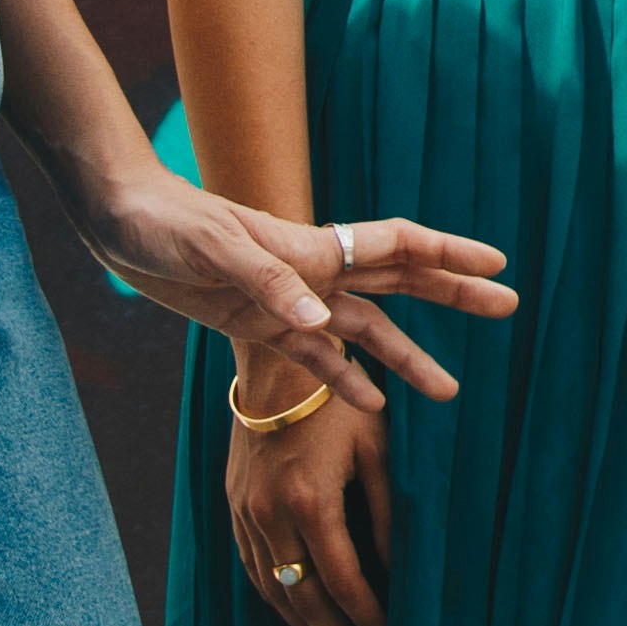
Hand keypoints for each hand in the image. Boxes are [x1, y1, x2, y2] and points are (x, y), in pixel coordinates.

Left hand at [71, 168, 509, 406]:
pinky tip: (372, 404)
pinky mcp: (257, 326)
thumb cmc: (168, 221)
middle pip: (401, 283)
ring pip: (367, 329)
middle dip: (455, 294)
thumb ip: (271, 285)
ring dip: (408, 357)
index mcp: (312, 247)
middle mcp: (313, 272)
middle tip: (508, 307)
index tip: (497, 265)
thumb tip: (322, 324)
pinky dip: (345, 381)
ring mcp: (289, 301)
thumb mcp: (216, 248)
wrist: (118, 222)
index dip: (449, 254)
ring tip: (449, 390)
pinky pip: (314, 360)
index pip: (398, 247)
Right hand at [227, 384, 391, 625]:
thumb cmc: (341, 402)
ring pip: (273, 593)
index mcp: (310, 500)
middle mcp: (269, 515)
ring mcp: (245, 514)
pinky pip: (253, 571)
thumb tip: (401, 570)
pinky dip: (277, 604)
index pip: (343, 582)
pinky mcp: (234, 508)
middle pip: (304, 600)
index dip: (369, 621)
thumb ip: (390, 513)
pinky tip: (299, 623)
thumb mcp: (379, 450)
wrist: (276, 366)